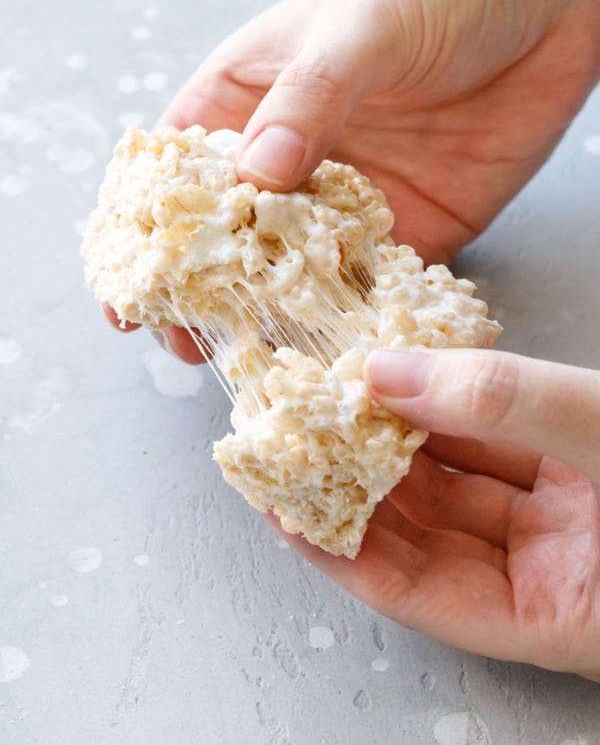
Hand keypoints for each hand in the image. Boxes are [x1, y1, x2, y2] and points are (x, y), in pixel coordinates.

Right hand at [116, 0, 598, 356]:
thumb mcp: (358, 26)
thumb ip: (307, 100)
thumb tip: (254, 179)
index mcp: (254, 98)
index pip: (183, 170)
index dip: (149, 227)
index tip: (126, 282)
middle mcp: (295, 156)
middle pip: (233, 236)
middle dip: (205, 289)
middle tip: (182, 341)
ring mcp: (352, 198)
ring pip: (299, 271)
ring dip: (276, 316)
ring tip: (249, 362)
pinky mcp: (413, 226)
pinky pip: (375, 284)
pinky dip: (357, 319)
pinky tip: (339, 352)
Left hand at [267, 348, 599, 679]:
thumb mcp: (599, 436)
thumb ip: (500, 404)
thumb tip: (389, 373)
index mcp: (552, 616)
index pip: (409, 592)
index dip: (337, 549)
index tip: (281, 503)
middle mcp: (546, 575)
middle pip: (424, 536)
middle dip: (361, 483)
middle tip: (305, 435)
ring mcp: (560, 526)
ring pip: (456, 487)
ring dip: (400, 443)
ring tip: (343, 402)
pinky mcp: (572, 482)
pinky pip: (494, 452)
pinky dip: (451, 418)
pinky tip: (412, 385)